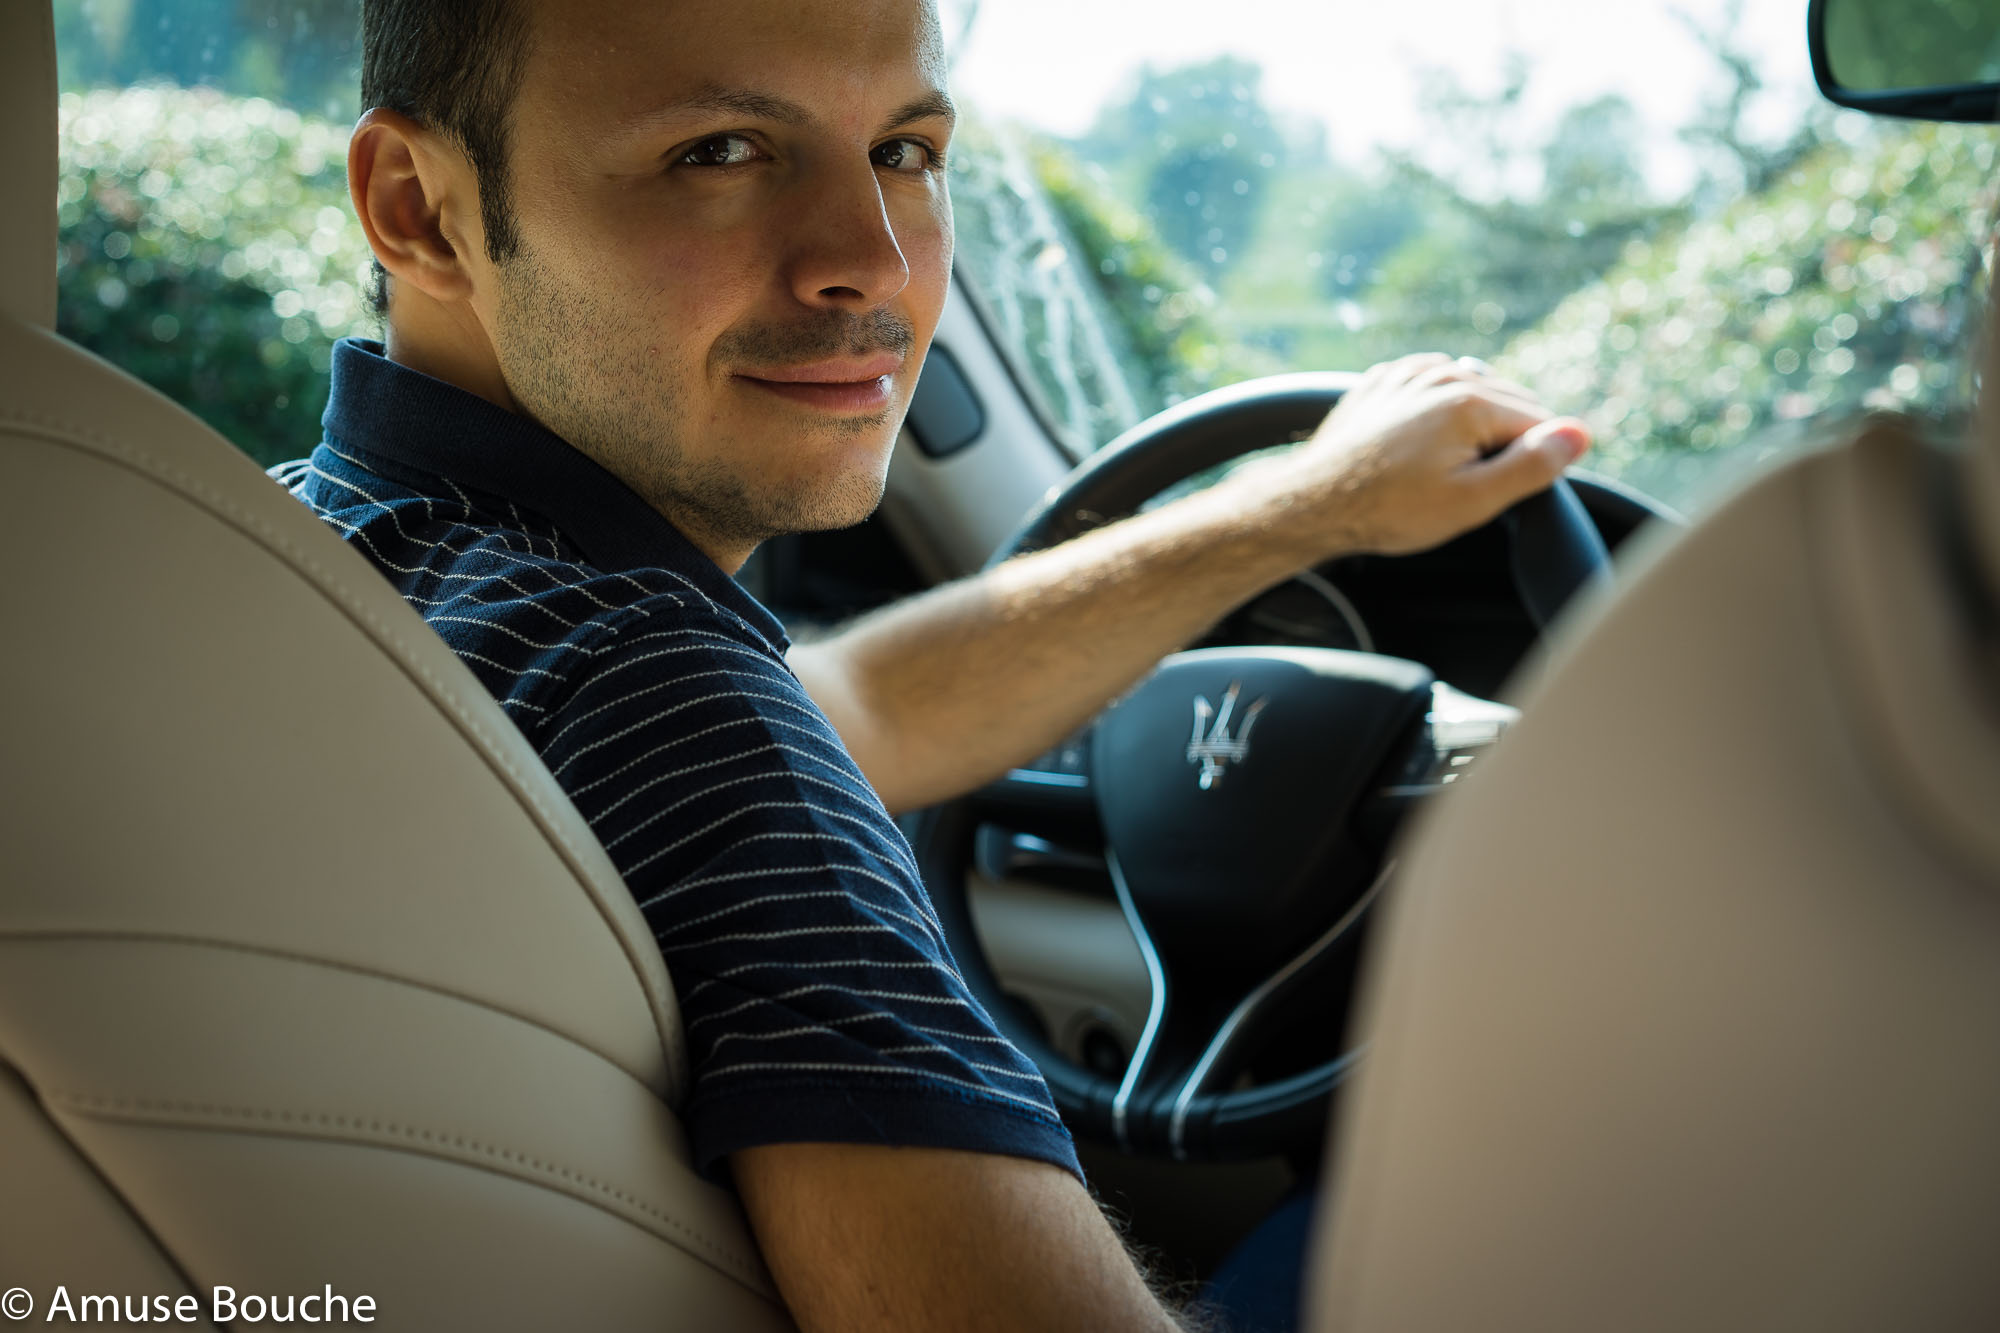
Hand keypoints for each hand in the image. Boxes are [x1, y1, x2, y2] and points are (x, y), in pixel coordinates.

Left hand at [1237, 352, 1592, 558]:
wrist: (1313, 503)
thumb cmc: (1389, 510)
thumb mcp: (1472, 501)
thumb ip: (1532, 466)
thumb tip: (1578, 434)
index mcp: (1472, 400)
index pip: (1540, 427)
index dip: (1528, 465)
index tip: (1496, 491)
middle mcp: (1443, 374)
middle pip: (1508, 406)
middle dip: (1500, 445)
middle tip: (1463, 487)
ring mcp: (1409, 373)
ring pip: (1471, 394)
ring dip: (1469, 428)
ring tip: (1435, 471)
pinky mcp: (1383, 381)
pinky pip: (1431, 390)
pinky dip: (1435, 414)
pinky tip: (1416, 447)